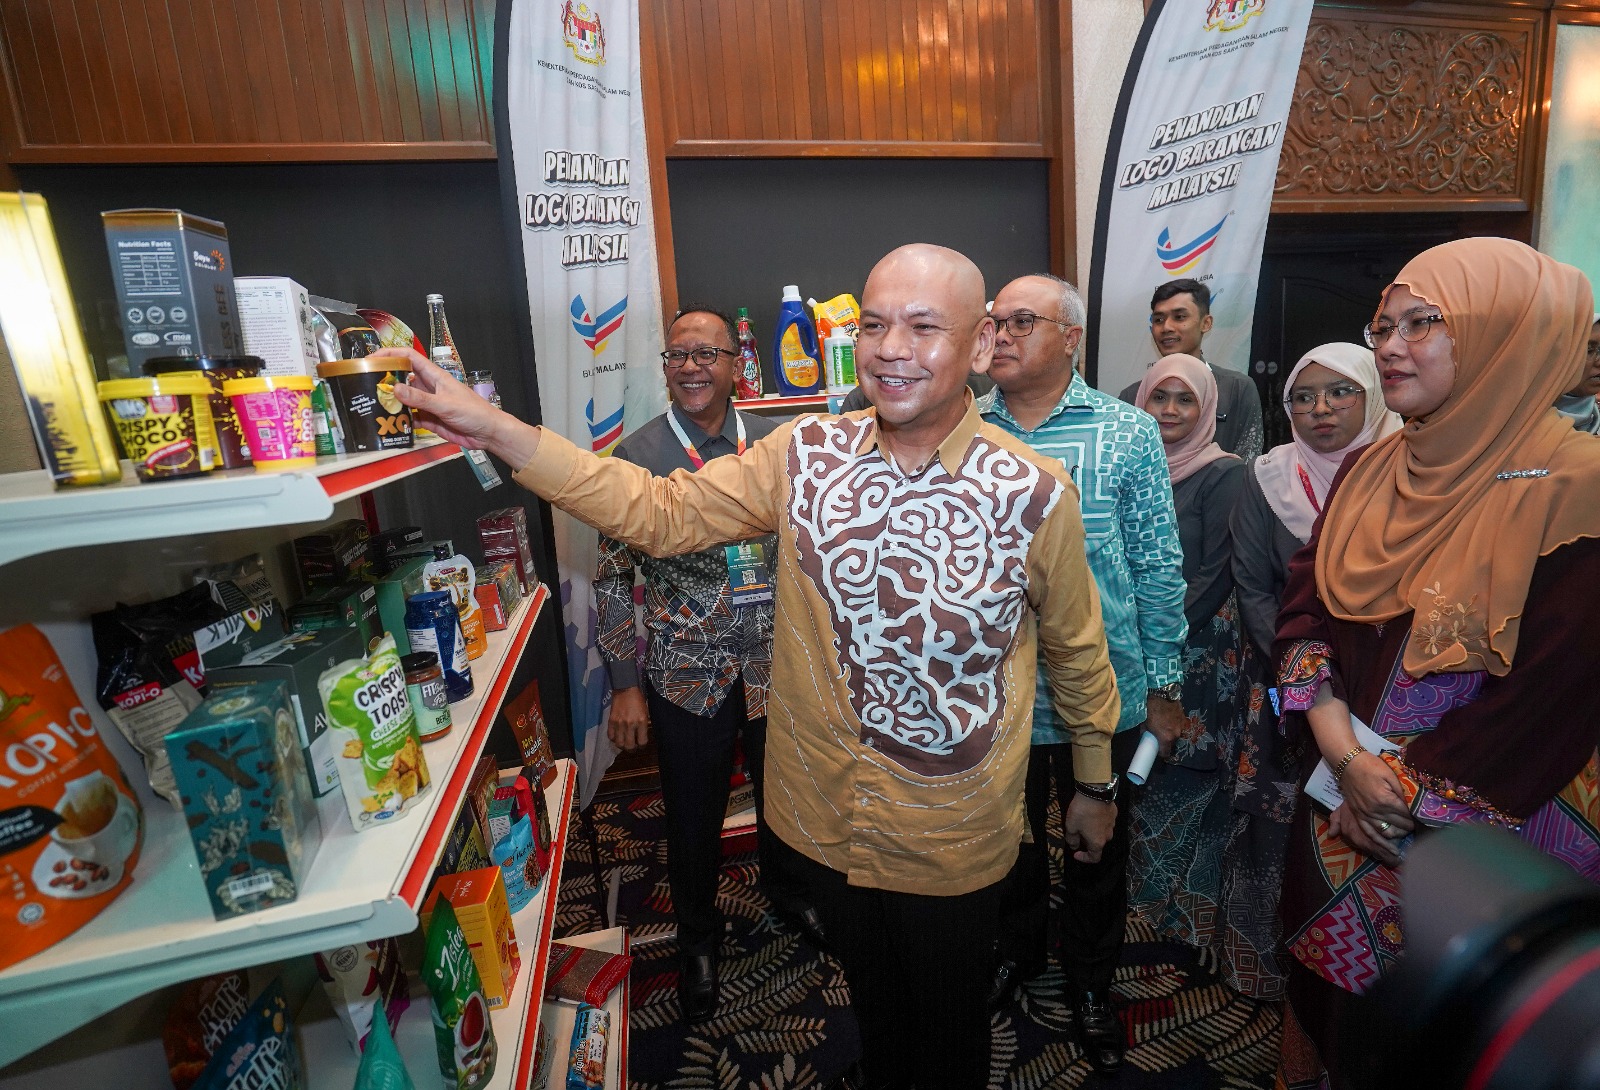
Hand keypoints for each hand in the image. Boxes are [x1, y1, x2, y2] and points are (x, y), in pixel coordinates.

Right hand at [378, 347, 532, 460]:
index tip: (372, 358)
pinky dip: (399, 420)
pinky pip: (409, 417)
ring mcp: (427, 403)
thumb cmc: (473, 412)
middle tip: (365, 386)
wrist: (487, 433)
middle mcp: (428, 387)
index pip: (409, 357)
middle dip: (385, 380)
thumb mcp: (445, 404)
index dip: (391, 354)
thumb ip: (420, 398)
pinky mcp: (428, 419)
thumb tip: (395, 388)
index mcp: (434, 376)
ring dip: (390, 402)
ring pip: (403, 399)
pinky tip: (388, 424)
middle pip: (401, 378)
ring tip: (371, 406)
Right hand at [606, 686, 649, 750]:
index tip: (641, 745)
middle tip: (632, 747)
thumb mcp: (645, 712)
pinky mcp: (611, 721)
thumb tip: (642, 736)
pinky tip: (617, 736)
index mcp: (641, 722)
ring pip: (619, 744)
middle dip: (632, 749)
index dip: (642, 746)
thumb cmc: (638, 700)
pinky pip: (610, 736)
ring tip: (624, 743)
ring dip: (622, 746)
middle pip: (630, 746)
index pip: (642, 742)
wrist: (625, 689)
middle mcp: (630, 725)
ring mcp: (619, 724)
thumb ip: (644, 725)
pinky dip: (614, 739)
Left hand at [1063, 792, 1116, 863]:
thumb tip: (1074, 846)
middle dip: (1087, 841)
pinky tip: (1092, 813)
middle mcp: (1108, 836)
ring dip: (1094, 831)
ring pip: (1102, 832)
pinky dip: (1099, 821)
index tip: (1076, 853)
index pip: (1094, 858)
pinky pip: (1106, 822)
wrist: (1095, 792)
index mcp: (1097, 842)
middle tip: (1078, 832)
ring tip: (1084, 821)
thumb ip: (1072, 840)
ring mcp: (1113, 825)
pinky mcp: (1114, 814)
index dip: (1084, 858)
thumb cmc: (1082, 812)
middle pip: (1098, 844)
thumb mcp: (1071, 827)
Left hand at [1144, 694, 1185, 758]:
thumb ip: (1145, 732)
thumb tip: (1145, 736)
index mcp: (1166, 738)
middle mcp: (1176, 734)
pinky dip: (1174, 724)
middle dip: (1165, 741)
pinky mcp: (1184, 717)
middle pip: (1172, 743)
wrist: (1163, 693)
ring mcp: (1181, 726)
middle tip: (1159, 735)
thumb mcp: (1144, 722)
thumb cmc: (1151, 708)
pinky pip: (1179, 725)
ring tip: (1164, 725)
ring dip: (1171, 732)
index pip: (1166, 753)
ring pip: (1176, 734)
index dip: (1161, 753)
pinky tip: (1169, 718)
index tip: (1157, 749)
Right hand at [1330, 752, 1412, 865]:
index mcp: (1385, 799)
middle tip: (1420, 824)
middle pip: (1399, 824)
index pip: (1406, 814)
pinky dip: (1380, 840)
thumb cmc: (1371, 766)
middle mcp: (1375, 810)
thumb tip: (1415, 804)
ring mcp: (1365, 815)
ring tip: (1407, 830)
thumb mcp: (1391, 774)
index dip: (1416, 816)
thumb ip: (1402, 791)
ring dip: (1399, 833)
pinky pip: (1369, 832)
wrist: (1348, 763)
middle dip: (1411, 825)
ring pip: (1386, 831)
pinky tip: (1388, 843)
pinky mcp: (1358, 815)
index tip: (1424, 817)